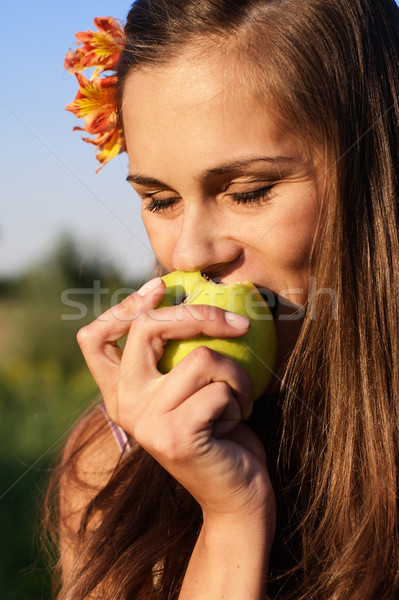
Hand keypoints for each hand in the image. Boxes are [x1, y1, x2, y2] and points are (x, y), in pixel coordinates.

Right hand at [77, 276, 274, 521]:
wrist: (236, 494)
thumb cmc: (220, 431)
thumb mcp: (190, 386)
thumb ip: (175, 353)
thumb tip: (183, 292)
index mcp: (121, 392)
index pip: (94, 339)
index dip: (124, 306)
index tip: (161, 288)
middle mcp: (124, 405)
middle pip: (147, 328)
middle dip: (200, 315)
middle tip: (239, 324)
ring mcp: (147, 421)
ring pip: (201, 357)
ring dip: (236, 375)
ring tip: (238, 401)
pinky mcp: (175, 434)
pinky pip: (221, 387)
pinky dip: (243, 397)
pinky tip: (239, 422)